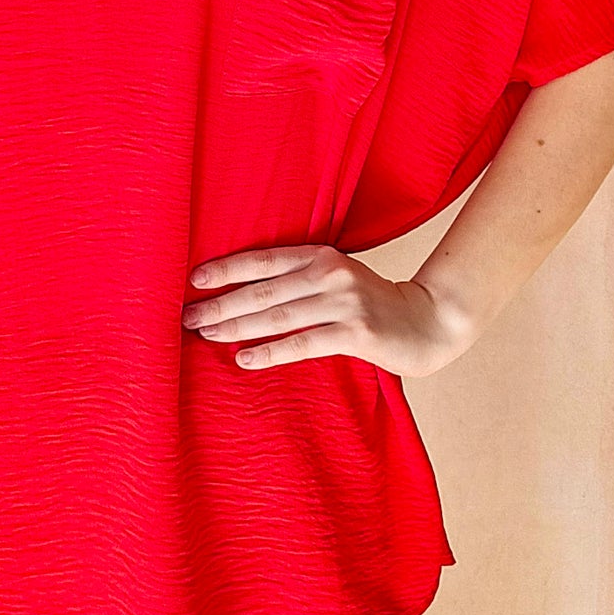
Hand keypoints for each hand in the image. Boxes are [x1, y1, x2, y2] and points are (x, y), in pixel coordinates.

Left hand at [182, 242, 468, 378]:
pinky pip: (302, 343)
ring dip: (236, 327)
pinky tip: (244, 359)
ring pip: (277, 316)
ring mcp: (343, 301)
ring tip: (205, 335)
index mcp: (320, 255)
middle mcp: (329, 273)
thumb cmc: (371, 303)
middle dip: (220, 303)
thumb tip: (243, 293)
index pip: (262, 260)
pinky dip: (270, 352)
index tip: (192, 279)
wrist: (427, 321)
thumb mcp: (336, 278)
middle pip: (262, 290)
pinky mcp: (355, 331)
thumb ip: (299, 279)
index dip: (226, 269)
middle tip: (186, 317)